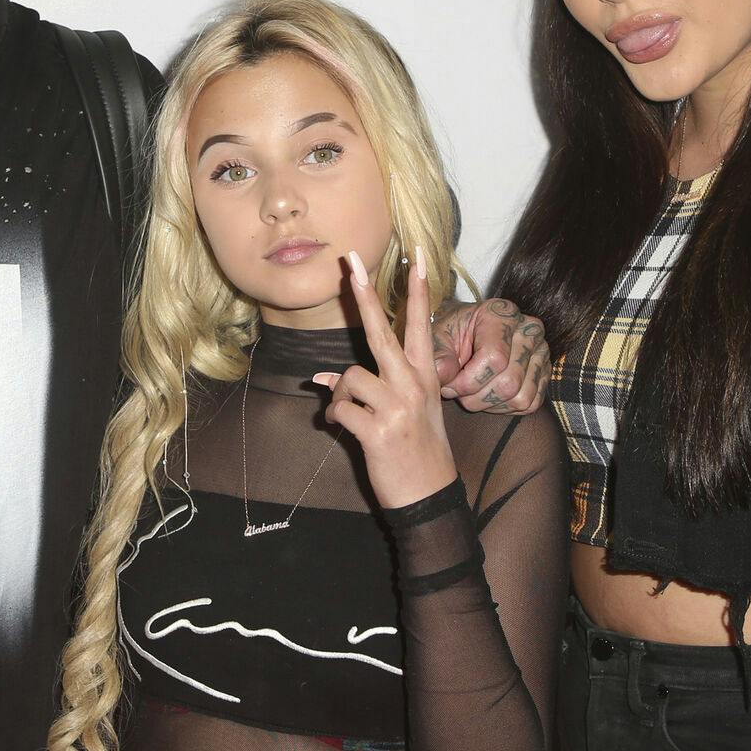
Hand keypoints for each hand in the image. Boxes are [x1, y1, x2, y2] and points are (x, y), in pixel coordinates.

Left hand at [312, 248, 458, 509]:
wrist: (429, 496)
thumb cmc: (416, 449)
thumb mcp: (405, 412)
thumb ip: (369, 388)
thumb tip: (321, 378)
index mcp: (423, 375)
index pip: (419, 323)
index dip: (417, 288)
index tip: (416, 255)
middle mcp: (412, 384)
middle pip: (380, 330)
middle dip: (364, 293)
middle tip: (350, 258)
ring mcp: (397, 406)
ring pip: (349, 377)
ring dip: (341, 395)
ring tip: (351, 415)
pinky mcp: (379, 430)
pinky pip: (339, 409)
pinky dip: (334, 418)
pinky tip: (346, 430)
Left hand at [431, 298, 547, 414]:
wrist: (469, 334)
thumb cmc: (453, 333)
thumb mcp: (438, 336)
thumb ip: (437, 354)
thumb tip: (444, 374)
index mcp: (502, 314)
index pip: (494, 358)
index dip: (468, 381)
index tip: (449, 386)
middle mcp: (529, 329)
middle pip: (509, 382)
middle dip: (476, 397)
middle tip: (458, 393)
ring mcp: (541, 351)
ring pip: (520, 397)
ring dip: (490, 405)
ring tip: (472, 394)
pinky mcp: (544, 372)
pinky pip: (530, 404)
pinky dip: (506, 408)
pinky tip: (488, 397)